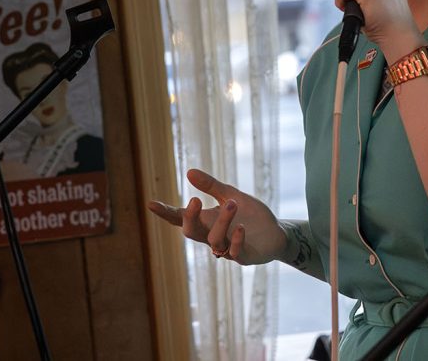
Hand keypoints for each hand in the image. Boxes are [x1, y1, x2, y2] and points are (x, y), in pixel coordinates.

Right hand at [147, 168, 285, 264]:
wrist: (276, 233)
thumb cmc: (251, 215)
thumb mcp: (230, 195)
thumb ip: (211, 186)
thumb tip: (189, 172)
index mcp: (206, 222)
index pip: (181, 219)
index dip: (166, 213)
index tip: (151, 203)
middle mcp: (212, 236)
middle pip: (191, 232)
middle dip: (189, 218)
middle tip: (195, 199)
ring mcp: (227, 249)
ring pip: (214, 241)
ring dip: (222, 221)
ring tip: (232, 203)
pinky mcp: (244, 256)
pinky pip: (235, 252)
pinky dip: (236, 240)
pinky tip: (241, 227)